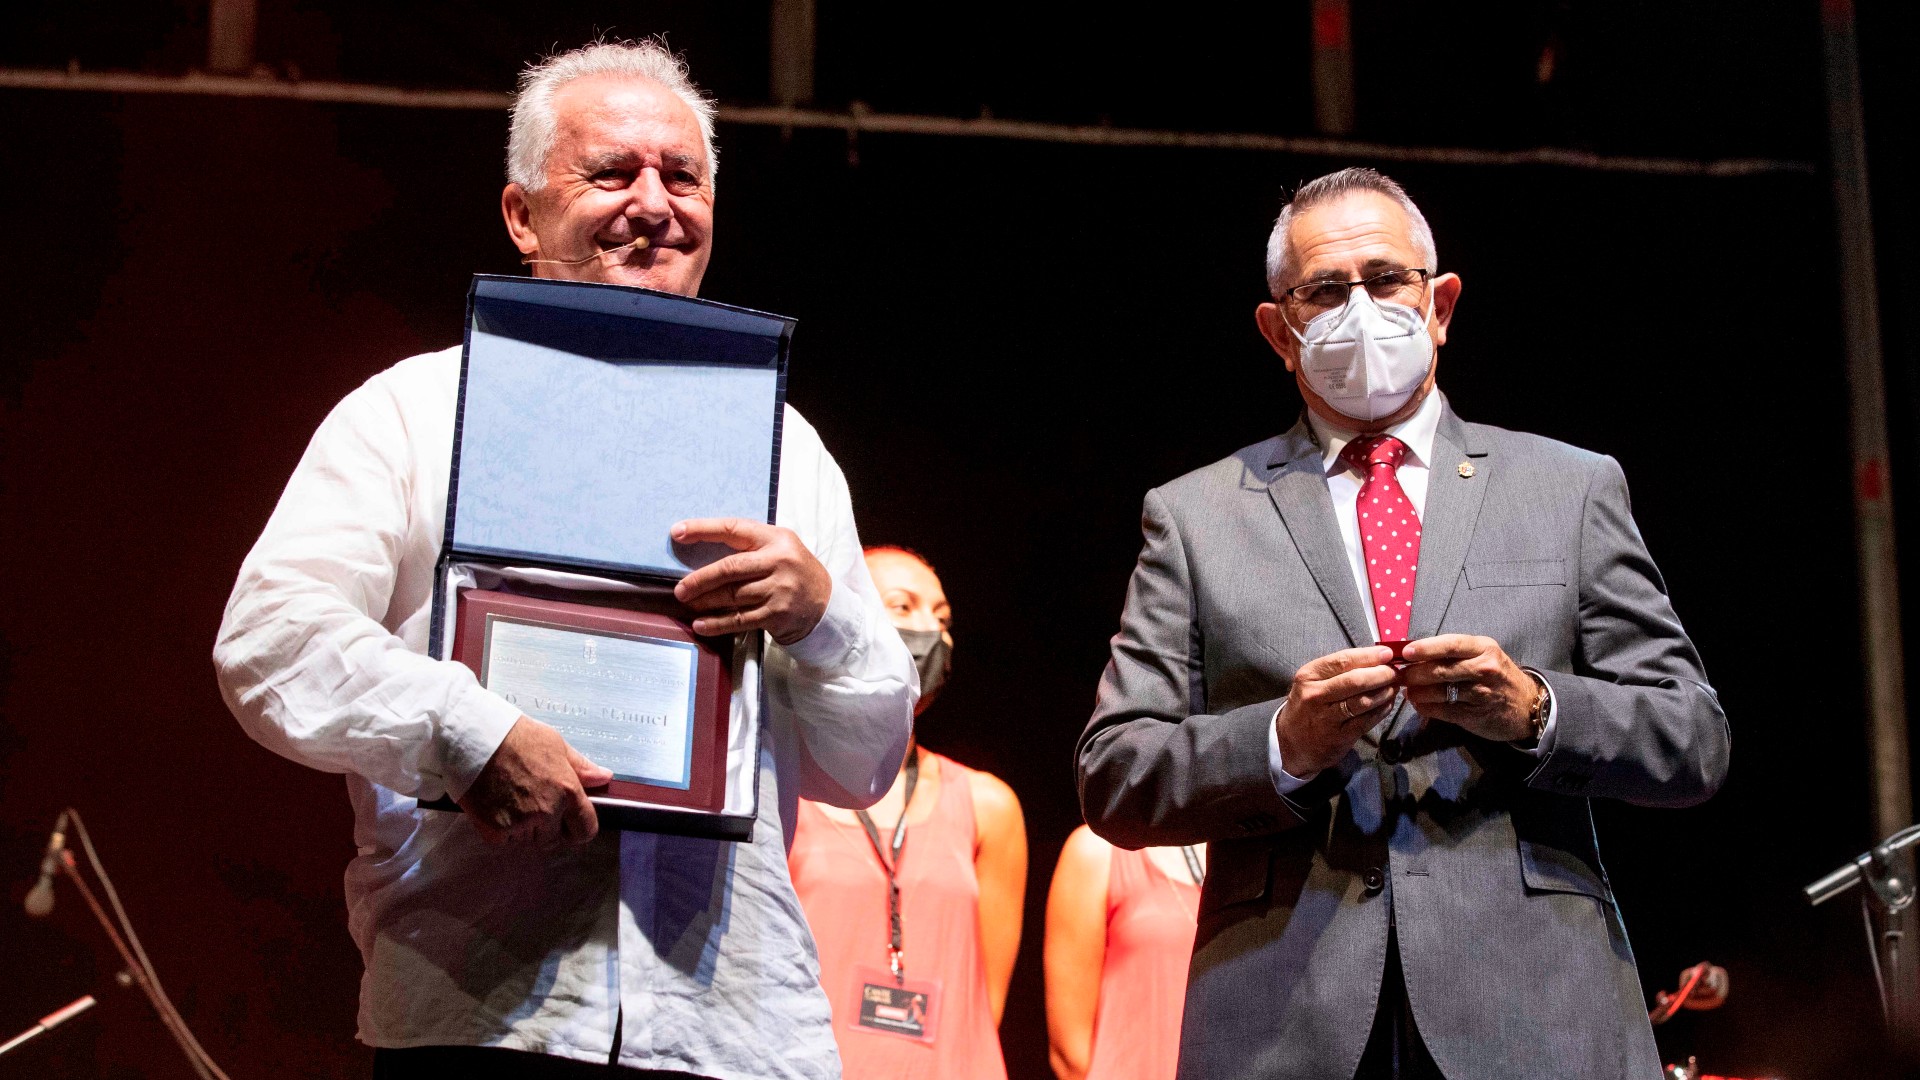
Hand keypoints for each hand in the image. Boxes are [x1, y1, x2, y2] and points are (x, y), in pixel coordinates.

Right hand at [456, 716, 611, 846]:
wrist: (474, 738)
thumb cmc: (515, 736)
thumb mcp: (556, 745)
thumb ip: (581, 767)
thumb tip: (604, 778)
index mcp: (567, 791)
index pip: (586, 829)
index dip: (579, 829)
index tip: (570, 824)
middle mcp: (547, 812)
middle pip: (554, 838)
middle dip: (547, 827)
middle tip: (531, 804)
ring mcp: (521, 824)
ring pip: (529, 841)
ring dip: (524, 830)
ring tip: (512, 801)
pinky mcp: (495, 832)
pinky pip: (506, 843)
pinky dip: (502, 832)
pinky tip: (497, 808)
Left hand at [671, 518, 830, 644]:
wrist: (826, 605)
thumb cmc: (794, 572)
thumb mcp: (780, 548)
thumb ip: (749, 547)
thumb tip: (702, 551)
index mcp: (776, 539)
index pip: (734, 529)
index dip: (703, 529)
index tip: (678, 532)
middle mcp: (779, 562)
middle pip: (730, 568)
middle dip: (699, 578)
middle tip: (680, 589)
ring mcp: (778, 589)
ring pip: (732, 595)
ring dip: (705, 601)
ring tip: (688, 603)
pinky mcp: (776, 614)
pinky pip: (739, 619)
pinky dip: (717, 623)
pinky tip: (701, 625)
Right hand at [1275, 645, 1399, 777]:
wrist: (1290, 743)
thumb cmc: (1307, 706)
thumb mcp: (1313, 682)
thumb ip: (1339, 670)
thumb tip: (1376, 657)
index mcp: (1309, 676)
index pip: (1343, 660)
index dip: (1369, 656)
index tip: (1388, 653)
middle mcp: (1315, 695)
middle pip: (1355, 681)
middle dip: (1382, 674)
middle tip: (1396, 672)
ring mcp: (1326, 718)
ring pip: (1363, 701)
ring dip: (1385, 692)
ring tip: (1394, 687)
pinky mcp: (1338, 737)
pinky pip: (1367, 720)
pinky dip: (1382, 710)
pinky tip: (1388, 704)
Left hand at [1398, 634, 1536, 741]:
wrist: (1526, 706)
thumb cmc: (1497, 675)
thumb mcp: (1483, 655)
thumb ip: (1454, 653)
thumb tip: (1413, 652)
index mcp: (1483, 648)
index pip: (1451, 644)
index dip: (1426, 648)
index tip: (1406, 652)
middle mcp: (1484, 669)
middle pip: (1440, 669)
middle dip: (1414, 673)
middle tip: (1400, 676)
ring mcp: (1480, 693)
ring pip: (1438, 692)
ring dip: (1416, 692)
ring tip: (1407, 690)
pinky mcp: (1474, 715)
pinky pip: (1442, 711)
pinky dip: (1425, 707)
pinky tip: (1419, 704)